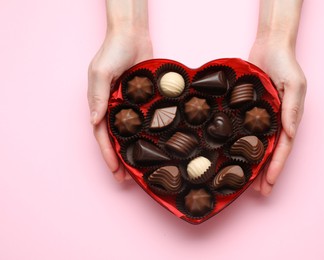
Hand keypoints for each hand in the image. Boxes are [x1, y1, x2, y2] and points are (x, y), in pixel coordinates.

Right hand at [88, 30, 152, 181]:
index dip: (108, 155)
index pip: (103, 136)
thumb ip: (97, 97)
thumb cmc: (113, 50)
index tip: (116, 173)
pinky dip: (146, 134)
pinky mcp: (143, 100)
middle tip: (127, 180)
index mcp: (100, 104)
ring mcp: (129, 105)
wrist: (133, 35)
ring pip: (130, 134)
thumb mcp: (101, 72)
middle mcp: (114, 108)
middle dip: (120, 160)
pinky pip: (144, 120)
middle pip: (116, 139)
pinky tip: (155, 144)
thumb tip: (94, 122)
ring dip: (133, 151)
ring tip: (141, 168)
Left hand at [249, 39, 305, 195]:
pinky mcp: (252, 109)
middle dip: (267, 173)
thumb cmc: (285, 63)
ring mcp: (264, 116)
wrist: (270, 45)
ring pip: (259, 145)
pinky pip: (247, 131)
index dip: (276, 167)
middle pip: (272, 152)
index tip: (268, 184)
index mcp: (289, 118)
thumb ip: (292, 110)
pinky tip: (236, 154)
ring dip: (256, 164)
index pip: (283, 148)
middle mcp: (277, 121)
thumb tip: (290, 134)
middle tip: (259, 193)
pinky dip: (244, 145)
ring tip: (248, 182)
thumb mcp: (294, 85)